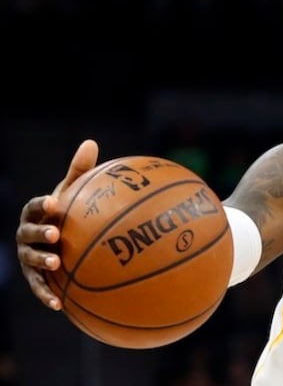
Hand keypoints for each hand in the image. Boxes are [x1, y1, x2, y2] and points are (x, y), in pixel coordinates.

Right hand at [15, 139, 98, 310]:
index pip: (34, 207)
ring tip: (57, 264)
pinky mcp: (36, 277)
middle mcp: (27, 235)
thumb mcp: (73, 193)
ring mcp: (28, 257)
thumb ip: (80, 172)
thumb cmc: (68, 212)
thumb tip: (91, 142)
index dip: (42, 205)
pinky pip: (39, 287)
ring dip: (42, 262)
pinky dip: (47, 295)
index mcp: (36, 214)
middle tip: (55, 235)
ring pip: (30, 260)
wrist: (62, 240)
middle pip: (28, 234)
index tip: (54, 202)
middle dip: (39, 234)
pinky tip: (59, 305)